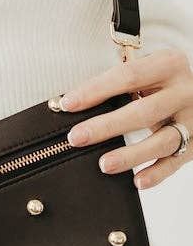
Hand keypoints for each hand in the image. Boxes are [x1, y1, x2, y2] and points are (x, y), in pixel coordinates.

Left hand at [60, 46, 192, 188]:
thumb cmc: (155, 82)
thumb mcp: (142, 72)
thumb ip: (113, 85)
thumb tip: (65, 106)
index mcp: (168, 64)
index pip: (128, 76)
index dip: (96, 90)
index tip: (67, 104)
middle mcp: (185, 91)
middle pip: (144, 111)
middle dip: (106, 126)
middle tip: (75, 138)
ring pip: (163, 140)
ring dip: (132, 154)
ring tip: (103, 164)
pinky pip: (176, 161)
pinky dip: (157, 173)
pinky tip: (137, 181)